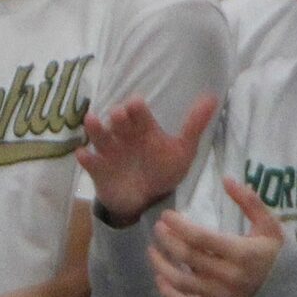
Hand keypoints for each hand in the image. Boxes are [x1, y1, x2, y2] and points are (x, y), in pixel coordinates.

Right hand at [77, 93, 215, 218]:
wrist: (145, 199)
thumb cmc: (163, 169)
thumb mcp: (182, 150)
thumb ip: (194, 126)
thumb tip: (213, 97)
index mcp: (143, 128)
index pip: (138, 112)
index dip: (136, 107)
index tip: (136, 104)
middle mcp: (124, 135)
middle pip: (118, 121)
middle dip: (118, 117)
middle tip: (119, 114)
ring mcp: (109, 152)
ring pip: (100, 136)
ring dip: (96, 128)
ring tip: (92, 120)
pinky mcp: (98, 169)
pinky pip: (90, 162)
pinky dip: (86, 158)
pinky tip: (83, 154)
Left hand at [149, 179, 284, 296]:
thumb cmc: (279, 258)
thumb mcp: (270, 226)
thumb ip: (250, 201)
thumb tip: (226, 179)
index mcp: (241, 253)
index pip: (200, 238)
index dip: (178, 225)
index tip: (166, 215)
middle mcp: (228, 276)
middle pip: (187, 257)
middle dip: (167, 240)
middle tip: (157, 228)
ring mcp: (221, 296)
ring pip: (181, 281)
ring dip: (161, 265)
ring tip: (152, 250)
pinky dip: (168, 294)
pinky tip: (160, 278)